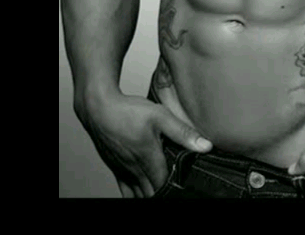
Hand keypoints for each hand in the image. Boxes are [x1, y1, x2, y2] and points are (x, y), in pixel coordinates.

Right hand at [76, 92, 212, 197]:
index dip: (176, 189)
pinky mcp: (115, 168)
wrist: (98, 108)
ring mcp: (124, 170)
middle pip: (153, 193)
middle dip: (164, 193)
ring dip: (151, 195)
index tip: (186, 188)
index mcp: (149, 159)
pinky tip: (141, 194)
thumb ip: (183, 133)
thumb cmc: (128, 111)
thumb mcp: (160, 116)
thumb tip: (206, 146)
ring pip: (139, 194)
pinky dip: (134, 195)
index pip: (166, 185)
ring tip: (161, 192)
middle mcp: (136, 169)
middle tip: (176, 190)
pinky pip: (125, 190)